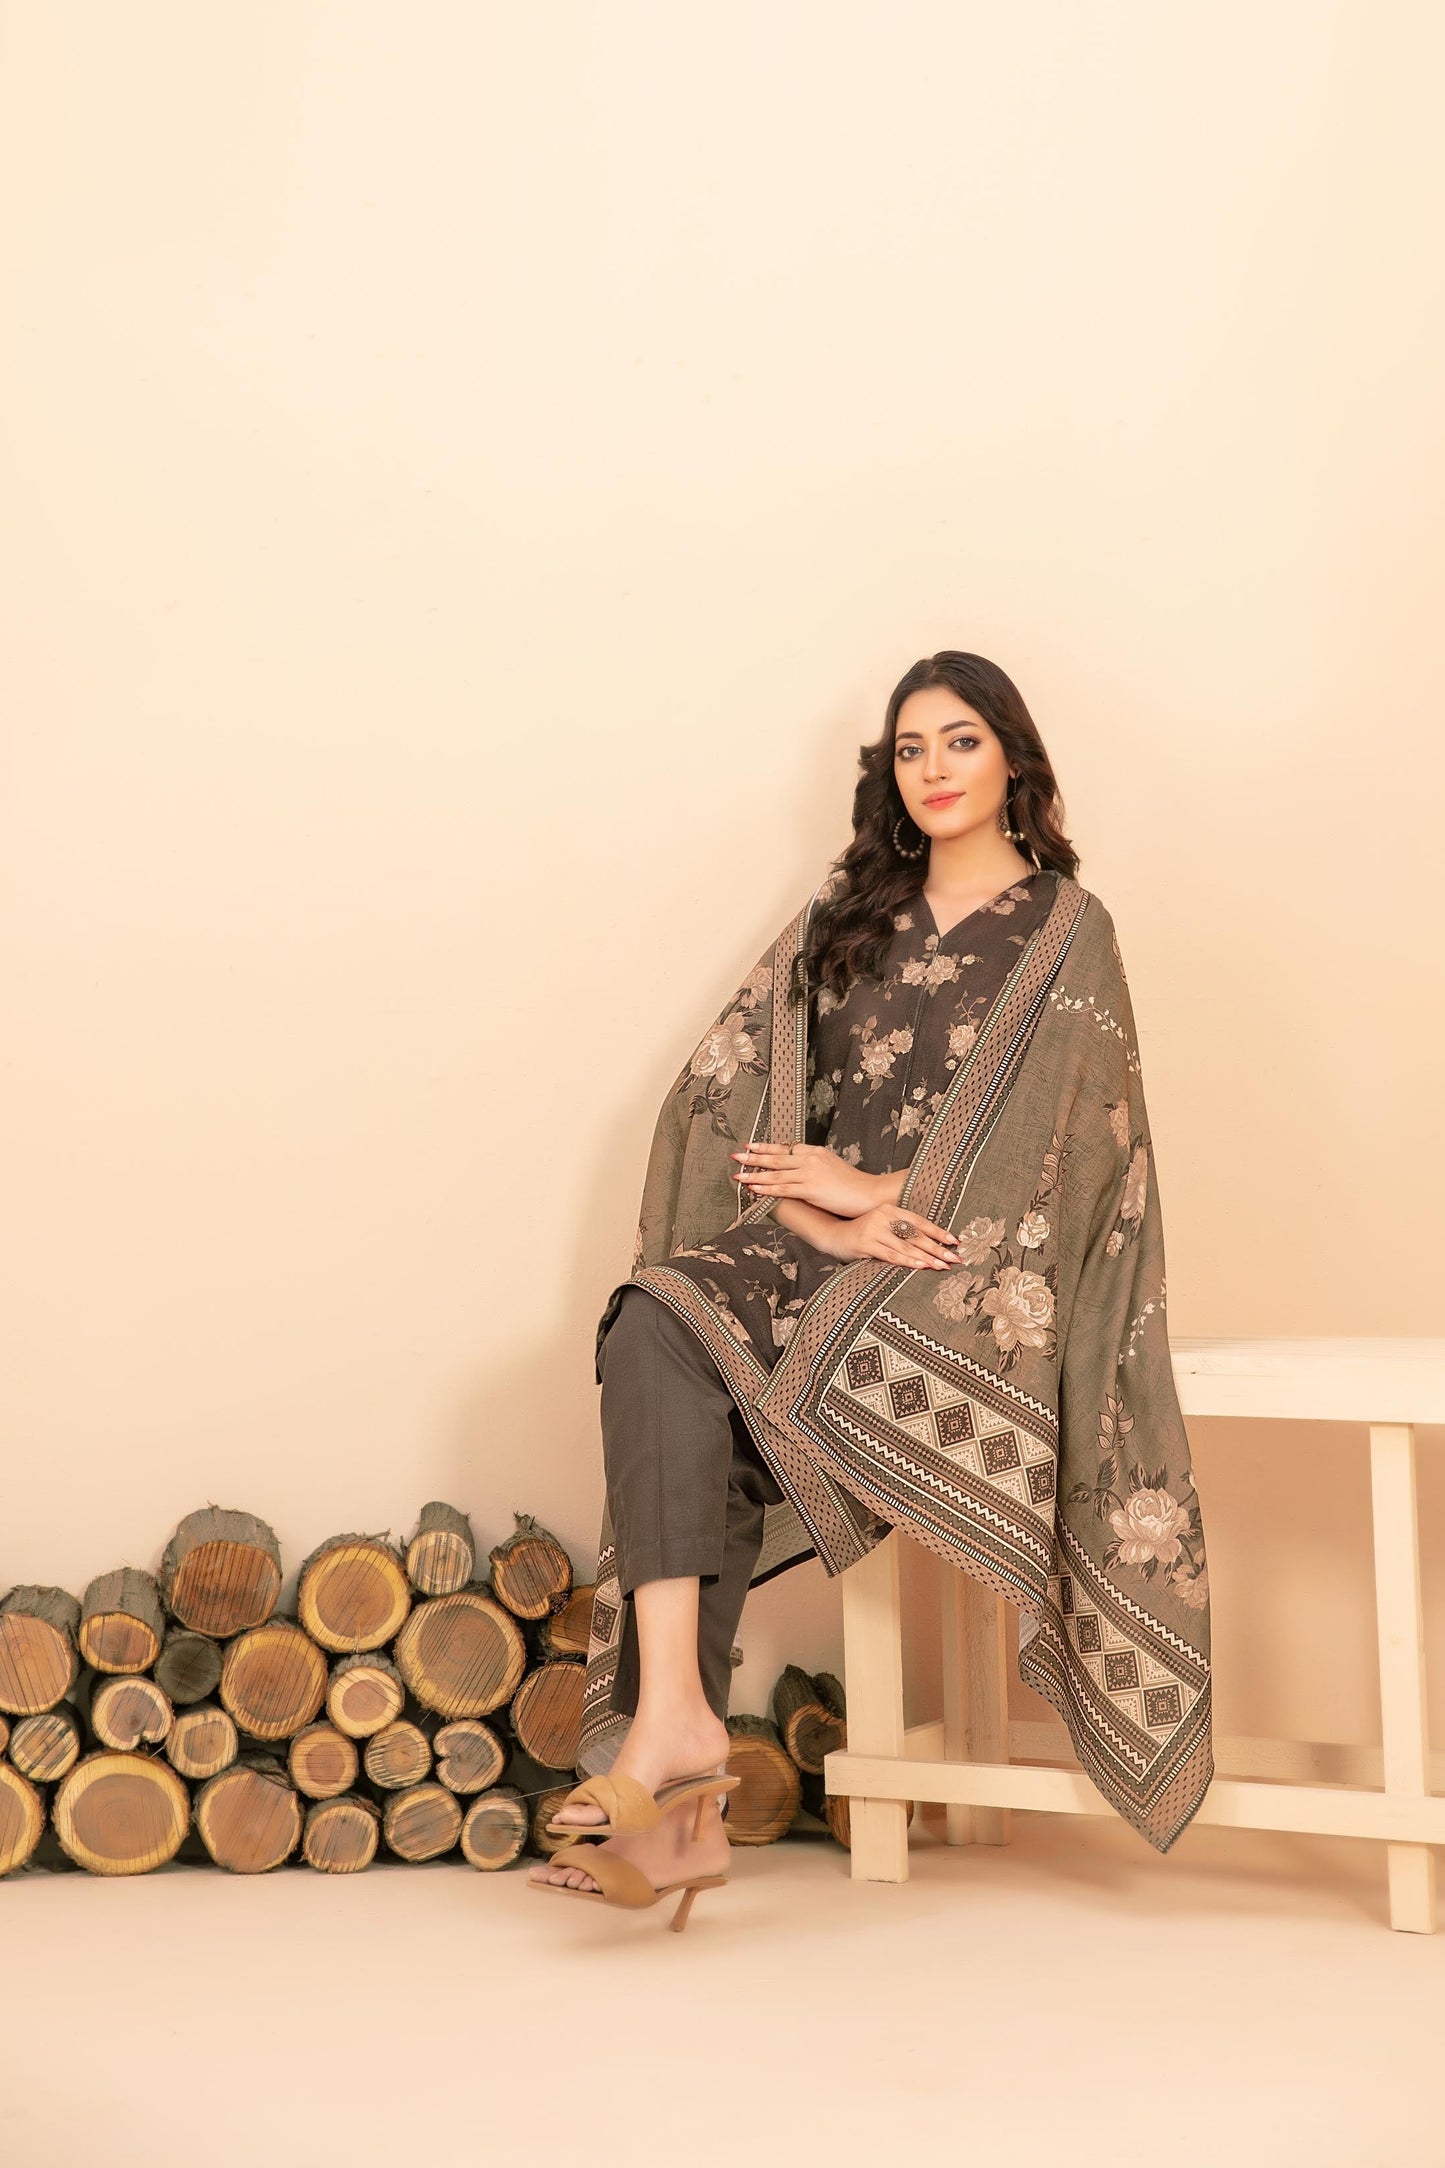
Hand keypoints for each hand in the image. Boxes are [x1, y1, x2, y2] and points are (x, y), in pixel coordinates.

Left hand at [731, 1141, 884, 1218]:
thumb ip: (814, 1165)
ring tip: (738, 1174)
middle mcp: (810, 1159)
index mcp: (815, 1151)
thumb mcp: (832, 1166)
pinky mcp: (810, 1189)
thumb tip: (798, 1168)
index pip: (785, 1148)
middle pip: (776, 1157)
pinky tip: (753, 1189)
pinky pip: (783, 1189)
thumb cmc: (853, 1184)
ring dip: (754, 1174)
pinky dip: (766, 1189)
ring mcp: (810, 1173)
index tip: (750, 1145)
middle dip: (753, 1157)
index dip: (766, 1147)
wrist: (869, 1193)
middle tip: (736, 1155)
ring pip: (776, 1173)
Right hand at [814, 1201, 960, 1271]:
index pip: (919, 1221)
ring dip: (927, 1258)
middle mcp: (882, 1217)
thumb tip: (930, 1243)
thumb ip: (901, 1230)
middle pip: (916, 1235)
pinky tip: (921, 1266)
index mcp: (890, 1210)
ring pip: (906, 1246)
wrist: (833, 1235)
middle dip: (938, 1248)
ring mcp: (873, 1230)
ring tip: (942, 1266)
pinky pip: (891, 1255)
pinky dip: (908, 1261)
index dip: (938, 1232)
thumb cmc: (862, 1233)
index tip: (955, 1241)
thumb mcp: (882, 1225)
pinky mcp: (865, 1244)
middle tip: (955, 1258)